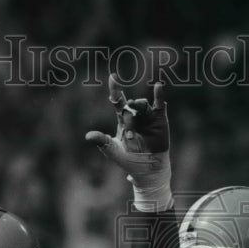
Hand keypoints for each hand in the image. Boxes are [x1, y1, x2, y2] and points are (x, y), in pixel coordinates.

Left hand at [84, 74, 171, 209]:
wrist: (147, 170)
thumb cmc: (129, 160)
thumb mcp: (113, 151)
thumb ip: (102, 141)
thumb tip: (88, 136)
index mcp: (122, 120)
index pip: (118, 102)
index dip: (115, 90)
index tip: (113, 77)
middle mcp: (135, 116)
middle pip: (130, 105)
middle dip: (128, 109)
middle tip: (129, 118)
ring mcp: (148, 117)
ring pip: (142, 105)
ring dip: (139, 105)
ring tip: (137, 108)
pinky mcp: (160, 120)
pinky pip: (160, 105)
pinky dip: (159, 95)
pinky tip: (158, 86)